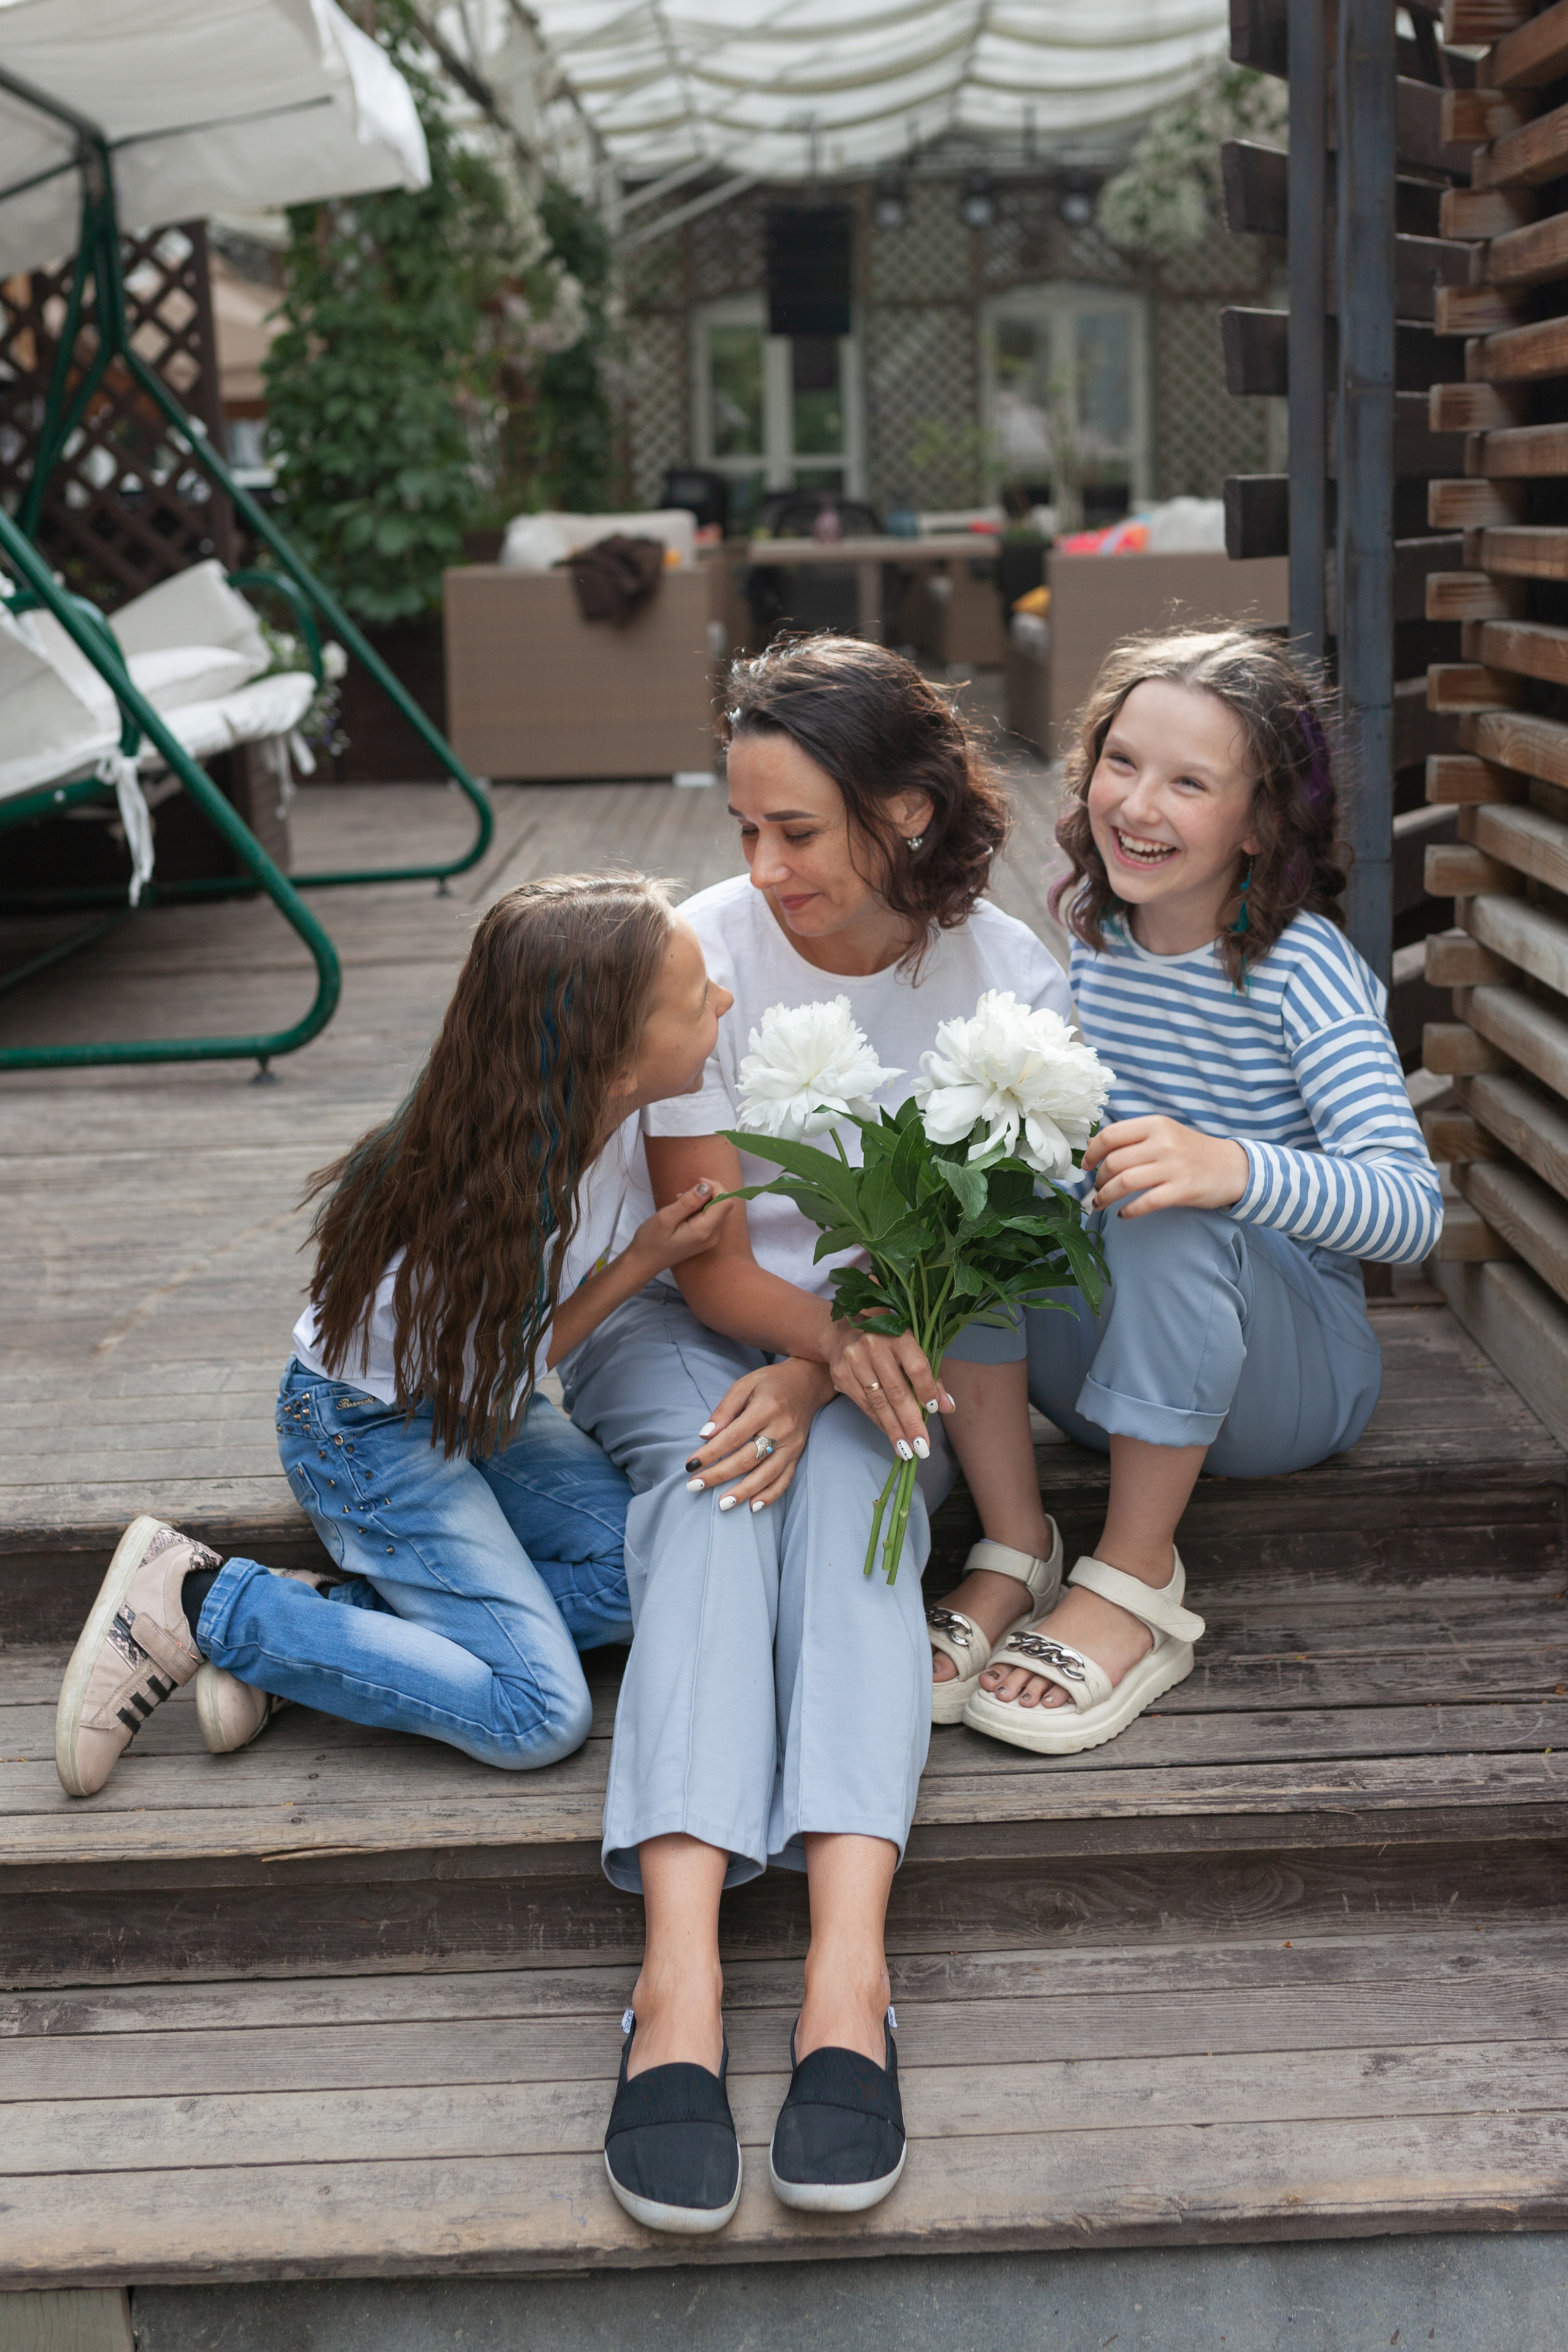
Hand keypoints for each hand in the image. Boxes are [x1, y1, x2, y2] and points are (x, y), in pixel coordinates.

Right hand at [627, 1181, 736, 1277]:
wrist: (644, 1262)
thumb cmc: (651, 1241)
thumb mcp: (666, 1218)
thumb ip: (688, 1202)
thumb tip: (706, 1187)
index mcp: (705, 1231)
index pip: (725, 1202)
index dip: (715, 1187)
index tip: (697, 1182)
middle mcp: (713, 1236)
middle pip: (723, 1205)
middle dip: (707, 1193)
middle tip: (683, 1195)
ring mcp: (710, 1239)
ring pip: (716, 1210)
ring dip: (702, 1201)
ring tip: (679, 1202)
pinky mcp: (705, 1239)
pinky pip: (710, 1217)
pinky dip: (699, 1209)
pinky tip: (682, 1211)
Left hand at [683, 1356, 833, 1509]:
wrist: (808, 1383)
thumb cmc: (771, 1383)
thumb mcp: (745, 1385)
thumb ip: (725, 1409)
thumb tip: (706, 1434)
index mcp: (766, 1408)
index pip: (733, 1436)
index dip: (711, 1453)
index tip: (691, 1465)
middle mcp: (782, 1429)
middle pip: (748, 1458)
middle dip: (719, 1475)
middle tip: (695, 1486)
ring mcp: (792, 1445)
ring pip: (767, 1474)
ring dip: (743, 1492)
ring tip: (722, 1505)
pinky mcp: (798, 1454)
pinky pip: (785, 1479)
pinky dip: (770, 1495)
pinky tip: (754, 1507)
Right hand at [824, 1318, 952, 1457]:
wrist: (844, 1335)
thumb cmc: (887, 1345)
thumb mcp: (911, 1351)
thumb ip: (931, 1378)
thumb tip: (948, 1406)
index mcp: (898, 1335)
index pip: (916, 1367)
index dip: (926, 1390)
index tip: (933, 1412)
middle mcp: (874, 1345)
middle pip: (896, 1391)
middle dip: (911, 1422)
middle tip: (922, 1447)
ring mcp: (853, 1360)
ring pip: (879, 1402)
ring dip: (895, 1430)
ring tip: (907, 1449)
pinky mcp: (841, 1374)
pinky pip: (865, 1405)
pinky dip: (880, 1423)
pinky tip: (892, 1435)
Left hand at [1083, 1117, 1249, 1217]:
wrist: (1233, 1166)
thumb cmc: (1191, 1151)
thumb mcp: (1163, 1134)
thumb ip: (1131, 1137)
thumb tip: (1092, 1144)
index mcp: (1155, 1124)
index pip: (1110, 1135)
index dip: (1091, 1152)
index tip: (1086, 1166)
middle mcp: (1163, 1142)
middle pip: (1114, 1162)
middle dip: (1098, 1179)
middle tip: (1097, 1189)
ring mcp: (1173, 1166)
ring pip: (1124, 1182)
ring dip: (1105, 1196)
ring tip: (1100, 1203)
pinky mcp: (1182, 1189)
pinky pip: (1146, 1202)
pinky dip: (1129, 1211)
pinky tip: (1123, 1214)